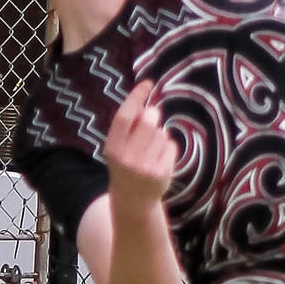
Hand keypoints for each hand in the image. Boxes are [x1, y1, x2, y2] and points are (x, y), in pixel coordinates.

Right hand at [105, 81, 179, 207]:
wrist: (133, 200)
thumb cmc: (126, 165)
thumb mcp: (119, 147)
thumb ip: (129, 127)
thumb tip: (146, 104)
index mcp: (113, 147)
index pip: (124, 116)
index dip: (136, 97)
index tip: (147, 83)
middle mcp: (127, 157)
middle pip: (149, 121)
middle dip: (153, 115)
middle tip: (152, 118)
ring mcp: (145, 167)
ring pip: (162, 133)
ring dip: (160, 135)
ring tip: (152, 148)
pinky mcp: (161, 173)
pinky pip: (171, 146)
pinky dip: (168, 148)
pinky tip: (160, 159)